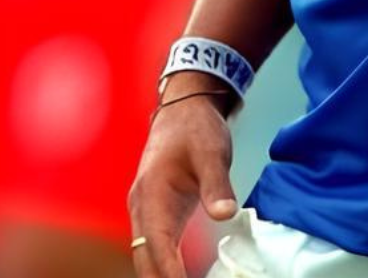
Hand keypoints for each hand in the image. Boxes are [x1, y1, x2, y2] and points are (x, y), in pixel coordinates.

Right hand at [128, 77, 237, 277]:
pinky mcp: (156, 212)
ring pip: (147, 256)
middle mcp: (142, 206)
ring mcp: (146, 211)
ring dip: (162, 277)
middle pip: (145, 259)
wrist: (184, 107)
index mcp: (152, 193)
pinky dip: (165, 267)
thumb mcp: (211, 151)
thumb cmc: (195, 126)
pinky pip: (155, 247)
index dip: (169, 273)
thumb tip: (225, 215)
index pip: (157, 244)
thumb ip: (217, 184)